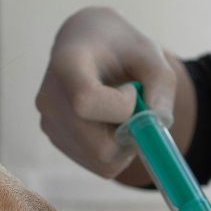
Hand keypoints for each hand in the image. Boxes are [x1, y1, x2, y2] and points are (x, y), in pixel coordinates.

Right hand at [35, 6, 175, 178]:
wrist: (86, 46)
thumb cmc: (119, 47)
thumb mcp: (150, 53)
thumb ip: (162, 83)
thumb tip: (158, 122)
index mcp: (66, 64)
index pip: (86, 102)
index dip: (121, 106)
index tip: (132, 88)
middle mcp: (49, 98)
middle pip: (97, 145)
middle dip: (129, 134)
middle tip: (136, 108)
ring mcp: (49, 123)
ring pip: (101, 160)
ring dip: (125, 143)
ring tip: (121, 111)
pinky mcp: (56, 140)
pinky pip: (97, 164)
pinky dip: (115, 150)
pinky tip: (109, 122)